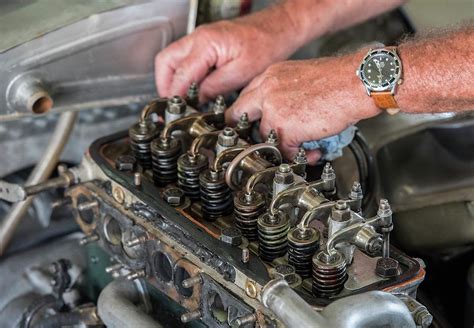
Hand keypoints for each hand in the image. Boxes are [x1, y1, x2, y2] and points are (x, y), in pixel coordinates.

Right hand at [155, 9, 302, 101]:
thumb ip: (214, 87)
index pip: (180, 74)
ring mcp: (201, 38)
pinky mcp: (206, 42)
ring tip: (182, 98)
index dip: (176, 95)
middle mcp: (199, 37)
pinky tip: (193, 87)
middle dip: (165, 85)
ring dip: (172, 79)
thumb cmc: (267, 45)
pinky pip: (184, 58)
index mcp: (206, 43)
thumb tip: (196, 100)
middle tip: (173, 104)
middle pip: (165, 61)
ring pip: (172, 59)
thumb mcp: (242, 73)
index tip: (176, 109)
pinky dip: (183, 74)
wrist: (280, 28)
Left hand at [226, 51, 380, 164]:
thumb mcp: (302, 76)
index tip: (252, 121)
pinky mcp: (286, 128)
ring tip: (301, 146)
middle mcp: (267, 90)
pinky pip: (285, 151)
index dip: (249, 112)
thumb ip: (285, 91)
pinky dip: (300, 156)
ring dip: (282, 145)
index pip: (247, 95)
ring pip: (265, 136)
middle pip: (239, 114)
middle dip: (246, 129)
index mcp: (271, 76)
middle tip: (257, 139)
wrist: (357, 82)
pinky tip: (313, 152)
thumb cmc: (340, 79)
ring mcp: (273, 110)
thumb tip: (285, 110)